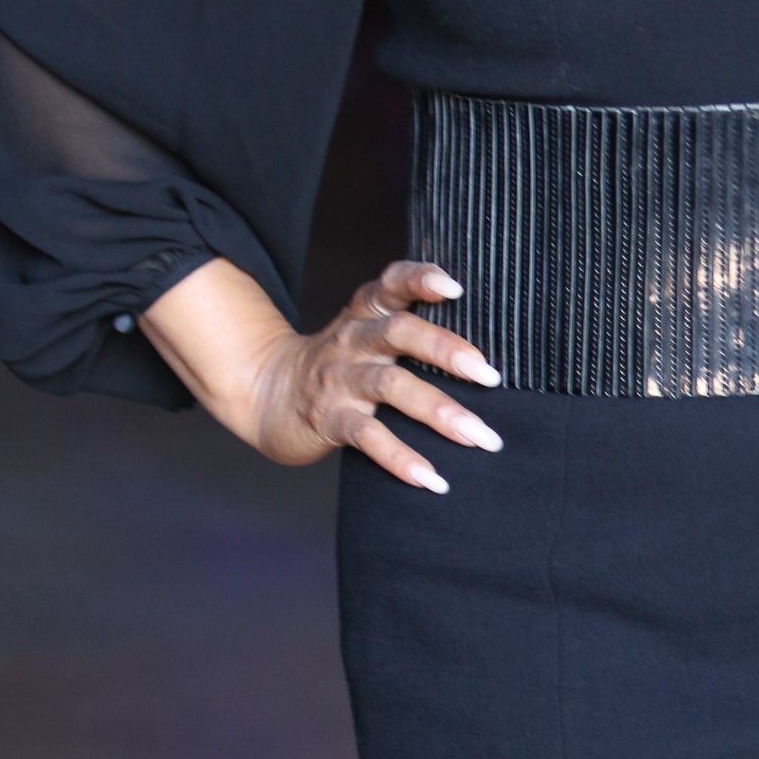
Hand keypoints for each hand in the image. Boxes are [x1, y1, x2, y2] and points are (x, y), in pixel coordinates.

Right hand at [244, 260, 502, 491]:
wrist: (267, 394)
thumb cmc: (339, 365)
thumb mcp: (365, 335)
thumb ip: (410, 330)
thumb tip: (485, 355)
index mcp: (365, 313)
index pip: (391, 284)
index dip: (420, 280)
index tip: (455, 288)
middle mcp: (352, 339)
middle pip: (399, 332)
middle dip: (447, 351)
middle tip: (491, 376)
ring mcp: (338, 379)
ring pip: (390, 386)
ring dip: (439, 411)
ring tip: (480, 436)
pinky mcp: (328, 418)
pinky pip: (368, 436)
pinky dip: (401, 458)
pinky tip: (432, 479)